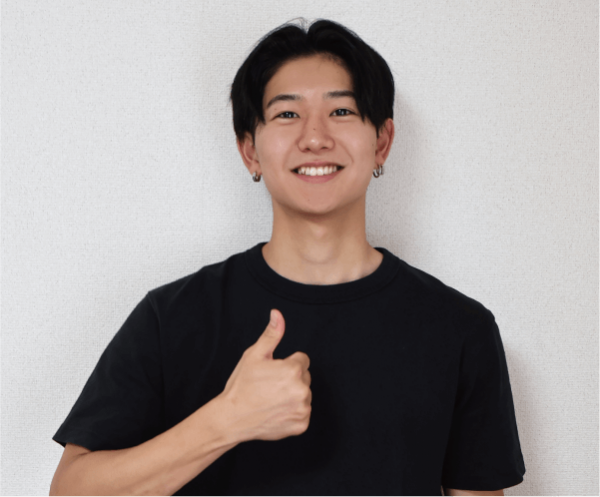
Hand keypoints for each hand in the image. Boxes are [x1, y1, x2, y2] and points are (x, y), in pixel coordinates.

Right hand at [219, 309, 311, 441]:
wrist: (232, 418)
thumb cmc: (242, 385)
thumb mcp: (254, 355)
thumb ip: (271, 334)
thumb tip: (277, 314)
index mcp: (293, 370)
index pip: (302, 360)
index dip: (286, 364)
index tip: (272, 372)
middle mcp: (302, 390)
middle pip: (305, 377)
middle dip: (291, 379)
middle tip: (270, 386)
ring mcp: (303, 409)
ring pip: (304, 394)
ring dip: (293, 395)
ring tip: (272, 399)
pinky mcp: (301, 425)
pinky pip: (303, 412)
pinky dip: (292, 412)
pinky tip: (276, 412)